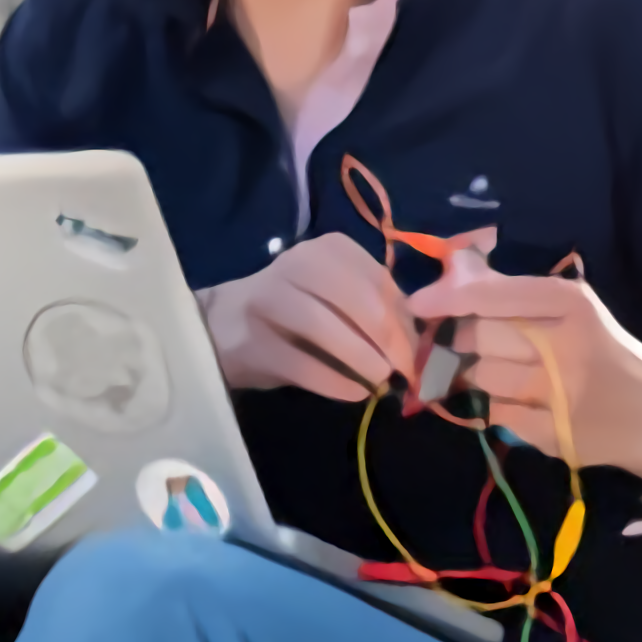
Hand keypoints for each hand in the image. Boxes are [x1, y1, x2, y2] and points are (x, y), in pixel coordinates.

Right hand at [197, 234, 416, 399]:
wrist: (224, 324)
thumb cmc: (295, 310)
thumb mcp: (336, 295)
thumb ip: (374, 306)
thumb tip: (416, 338)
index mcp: (327, 250)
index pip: (379, 280)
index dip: (405, 319)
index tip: (418, 349)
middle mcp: (297, 264)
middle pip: (359, 301)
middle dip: (390, 341)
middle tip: (404, 370)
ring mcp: (269, 300)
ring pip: (327, 327)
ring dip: (363, 359)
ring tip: (380, 380)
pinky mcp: (253, 341)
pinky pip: (303, 363)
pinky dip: (335, 381)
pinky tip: (354, 392)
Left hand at [407, 253, 641, 477]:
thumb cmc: (607, 353)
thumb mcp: (576, 312)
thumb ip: (518, 294)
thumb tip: (454, 272)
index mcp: (573, 305)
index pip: (496, 294)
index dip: (450, 298)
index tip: (418, 304)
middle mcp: (565, 346)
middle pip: (479, 337)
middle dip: (463, 340)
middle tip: (466, 344)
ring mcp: (559, 395)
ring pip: (482, 378)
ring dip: (479, 376)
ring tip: (500, 374)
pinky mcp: (553, 434)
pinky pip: (496, 415)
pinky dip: (497, 408)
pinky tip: (519, 403)